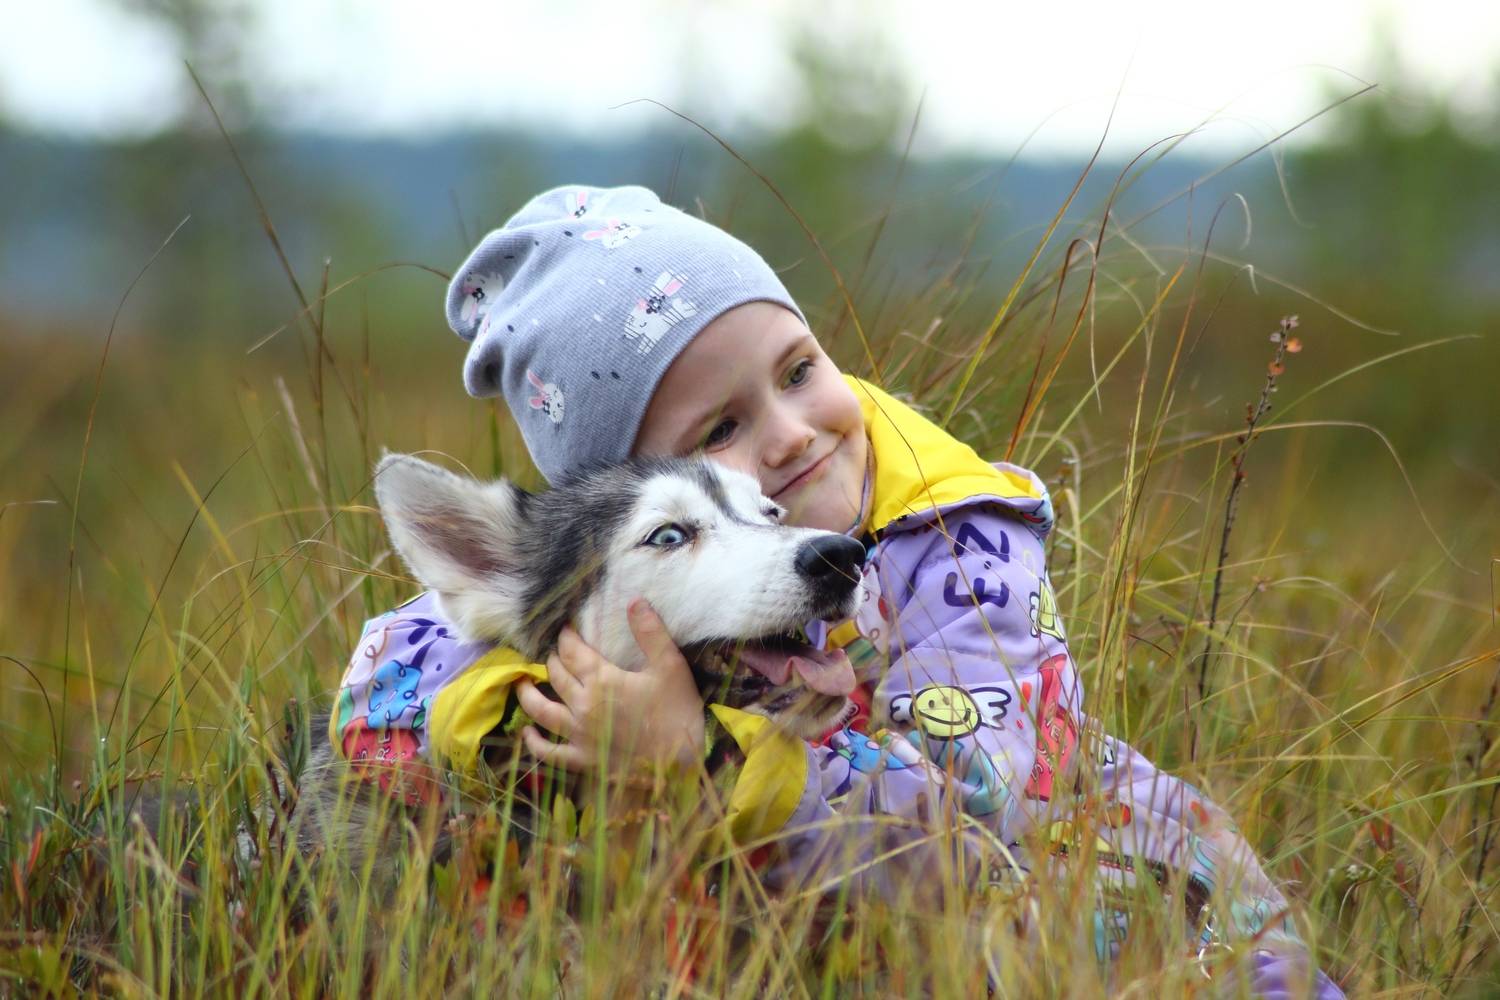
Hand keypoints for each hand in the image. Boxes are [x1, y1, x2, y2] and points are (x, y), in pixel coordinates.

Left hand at [516, 600, 705, 775]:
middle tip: (555, 651)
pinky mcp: (581, 759)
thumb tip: (635, 601)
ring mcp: (578, 734)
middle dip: (553, 659)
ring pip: (541, 710)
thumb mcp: (670, 666)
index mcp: (602, 680)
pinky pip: (548, 751)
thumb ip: (651, 633)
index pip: (572, 651)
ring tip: (523, 682)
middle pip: (556, 675)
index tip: (564, 628)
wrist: (680, 764)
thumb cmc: (677, 712)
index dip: (566, 637)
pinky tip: (527, 732)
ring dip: (529, 694)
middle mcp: (582, 705)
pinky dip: (534, 742)